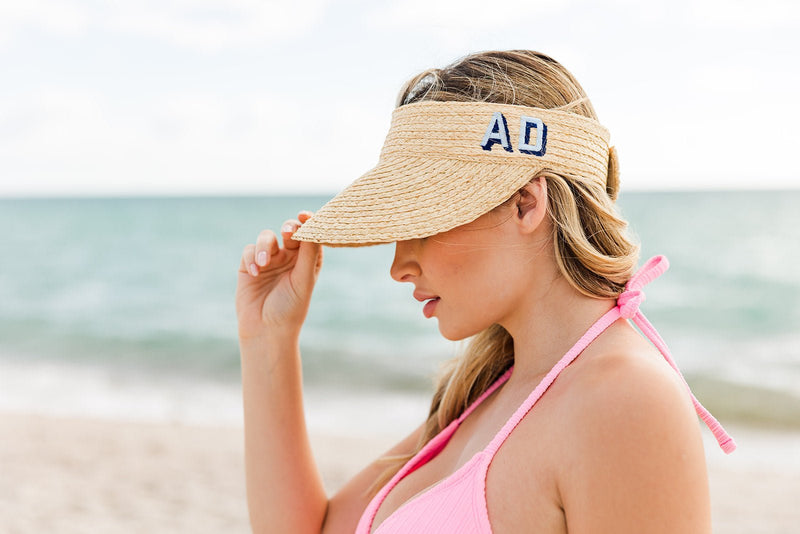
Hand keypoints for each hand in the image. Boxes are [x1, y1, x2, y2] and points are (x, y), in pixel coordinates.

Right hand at [235, 211, 322, 340]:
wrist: (266, 331)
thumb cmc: (291, 308)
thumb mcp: (303, 280)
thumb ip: (308, 253)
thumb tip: (313, 224)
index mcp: (308, 260)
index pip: (310, 235)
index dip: (308, 222)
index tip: (304, 215)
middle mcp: (290, 257)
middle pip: (289, 231)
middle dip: (288, 228)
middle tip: (288, 232)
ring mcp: (269, 260)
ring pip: (267, 237)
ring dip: (265, 246)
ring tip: (264, 264)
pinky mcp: (250, 266)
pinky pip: (250, 250)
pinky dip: (251, 258)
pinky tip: (255, 273)